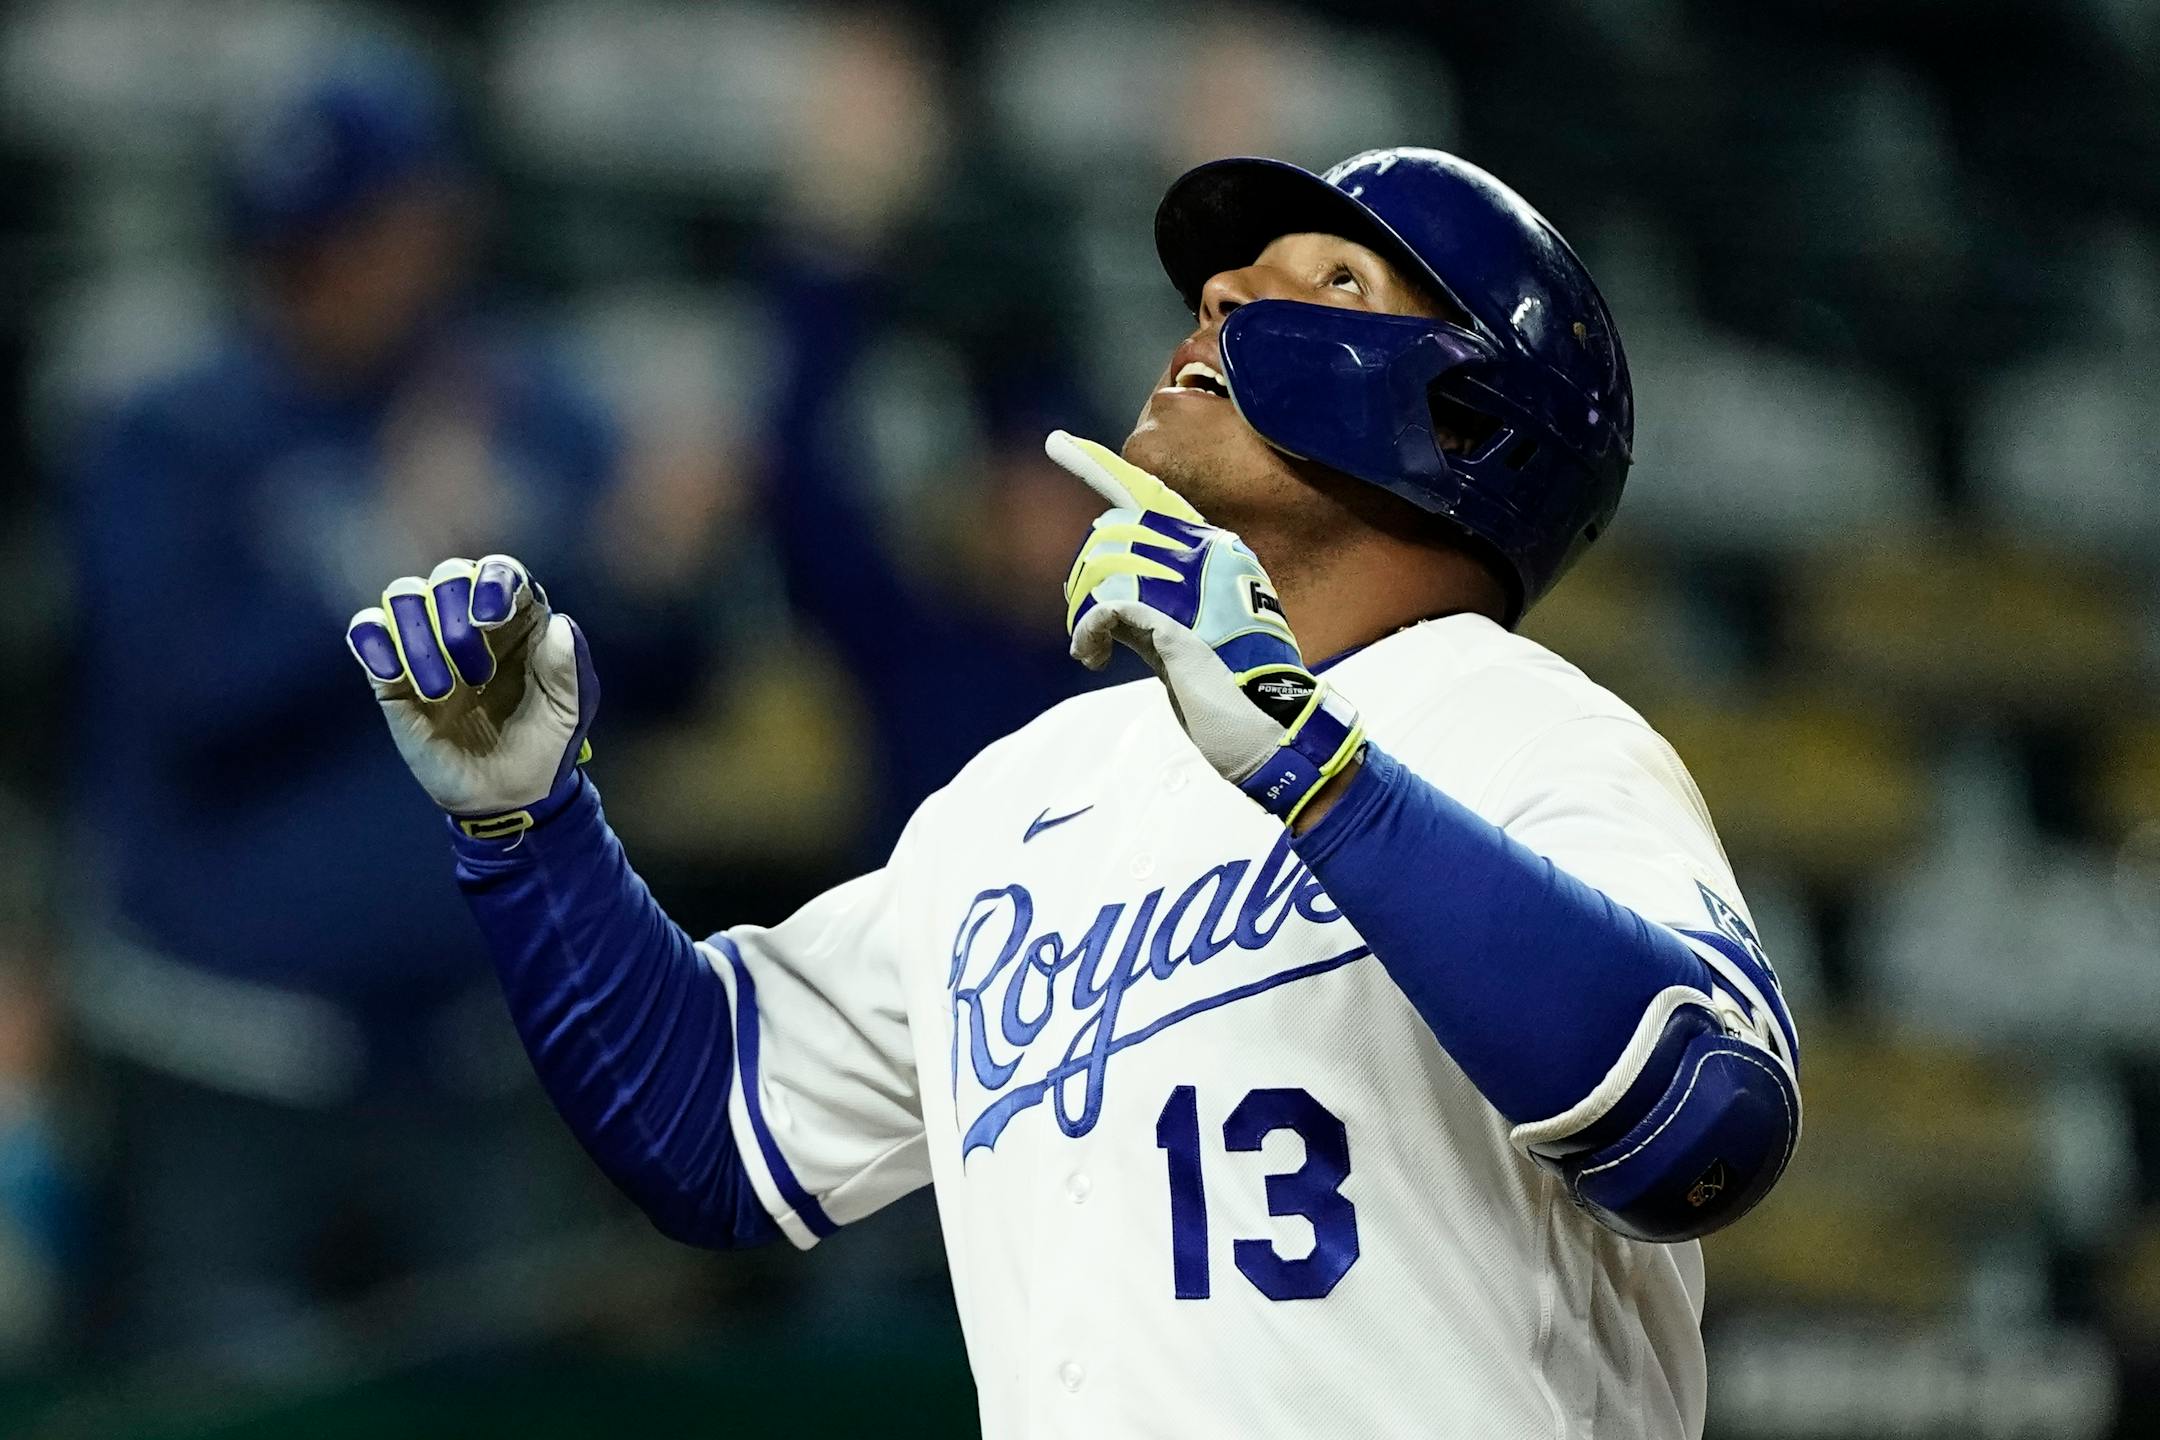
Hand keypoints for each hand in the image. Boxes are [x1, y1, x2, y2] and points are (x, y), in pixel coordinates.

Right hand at [345, 556, 597, 837]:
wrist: (508, 795)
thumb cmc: (545, 744)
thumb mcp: (570, 710)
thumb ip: (569, 666)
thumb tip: (558, 624)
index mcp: (518, 619)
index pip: (500, 571)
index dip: (492, 583)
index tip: (489, 619)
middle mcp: (469, 620)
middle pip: (448, 575)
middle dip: (456, 619)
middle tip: (477, 674)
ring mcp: (427, 644)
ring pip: (403, 596)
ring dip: (419, 639)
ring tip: (441, 691)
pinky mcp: (391, 673)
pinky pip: (367, 631)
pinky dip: (373, 643)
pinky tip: (394, 675)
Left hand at [1047, 432, 1363, 825]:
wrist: (1273, 732)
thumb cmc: (1236, 693)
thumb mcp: (1191, 636)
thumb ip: (1153, 605)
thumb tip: (1101, 597)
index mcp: (1219, 552)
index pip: (1151, 496)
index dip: (1098, 467)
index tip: (1059, 443)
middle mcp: (1208, 553)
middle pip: (1110, 535)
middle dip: (1085, 578)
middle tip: (1091, 627)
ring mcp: (1193, 582)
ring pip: (1101, 566)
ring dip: (1083, 610)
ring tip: (1095, 649)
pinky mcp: (1173, 617)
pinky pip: (1103, 605)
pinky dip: (1087, 632)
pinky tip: (1091, 656)